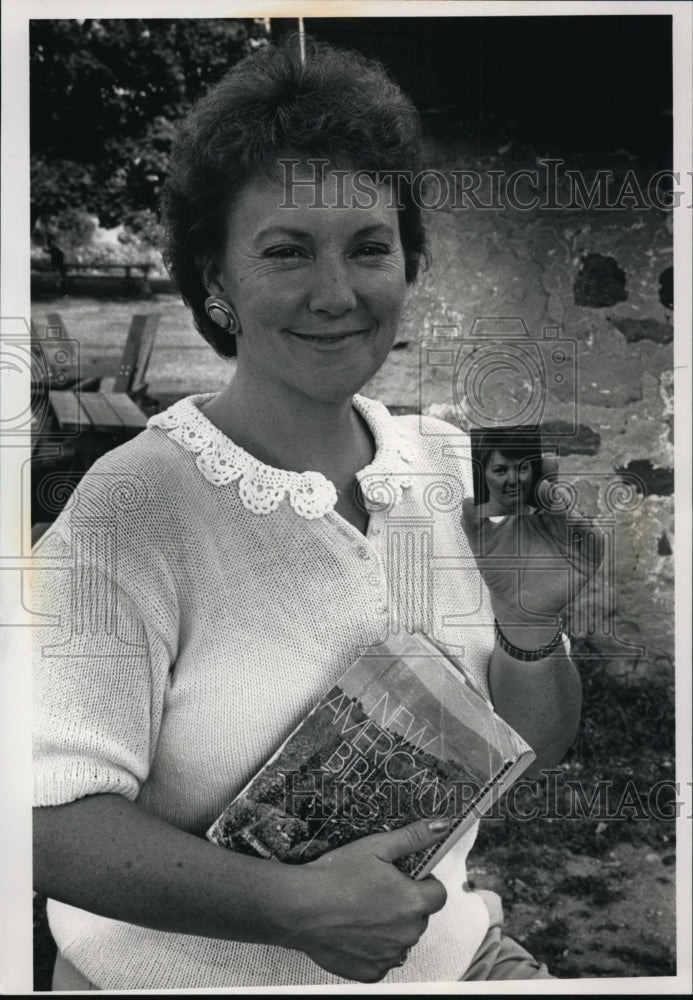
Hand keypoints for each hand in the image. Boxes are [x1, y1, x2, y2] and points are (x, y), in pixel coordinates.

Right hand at [286, 818, 448, 981]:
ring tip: (362, 909)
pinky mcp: (372, 971)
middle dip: (405, 903)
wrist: (300, 907)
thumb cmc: (335, 877)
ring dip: (391, 926)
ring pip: (402, 938)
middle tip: (377, 890)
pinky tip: (355, 929)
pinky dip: (374, 947)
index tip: (404, 878)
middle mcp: (407, 933)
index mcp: (413, 902)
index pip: (438, 894)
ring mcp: (389, 955)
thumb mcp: (376, 846)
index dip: (423, 883)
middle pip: (419, 916)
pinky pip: (384, 958)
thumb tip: (440, 827)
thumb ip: (413, 837)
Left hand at [461, 457, 602, 626]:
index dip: (538, 472)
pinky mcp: (586, 559)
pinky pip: (594, 542)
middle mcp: (554, 521)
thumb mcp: (483, 546)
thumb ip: (473, 523)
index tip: (534, 458)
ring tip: (557, 501)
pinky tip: (581, 525)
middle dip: (554, 485)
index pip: (537, 487)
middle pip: (559, 498)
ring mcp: (572, 539)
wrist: (514, 605)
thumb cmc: (500, 571)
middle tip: (545, 478)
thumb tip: (466, 500)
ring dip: (569, 507)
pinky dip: (590, 532)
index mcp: (533, 513)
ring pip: (576, 516)